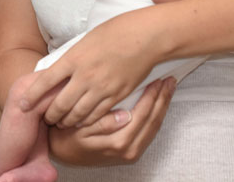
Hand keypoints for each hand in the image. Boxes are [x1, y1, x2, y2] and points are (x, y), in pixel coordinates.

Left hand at [20, 15, 159, 127]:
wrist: (145, 36)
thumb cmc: (116, 31)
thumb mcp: (86, 40)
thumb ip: (73, 57)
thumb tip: (60, 69)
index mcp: (74, 58)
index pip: (45, 81)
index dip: (31, 96)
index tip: (22, 104)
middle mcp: (84, 76)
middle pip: (59, 104)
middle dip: (49, 115)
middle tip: (45, 119)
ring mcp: (101, 88)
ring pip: (77, 114)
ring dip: (66, 121)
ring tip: (62, 123)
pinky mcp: (116, 96)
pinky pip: (96, 115)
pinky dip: (86, 121)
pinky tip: (82, 122)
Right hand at [48, 78, 175, 165]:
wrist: (63, 152)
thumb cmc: (69, 136)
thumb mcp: (81, 128)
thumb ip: (103, 123)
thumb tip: (125, 115)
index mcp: (118, 143)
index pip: (142, 115)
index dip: (152, 96)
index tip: (158, 79)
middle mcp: (129, 150)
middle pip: (153, 121)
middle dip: (162, 99)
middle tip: (170, 80)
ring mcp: (132, 153)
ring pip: (154, 127)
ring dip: (162, 106)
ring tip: (168, 88)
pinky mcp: (132, 151)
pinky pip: (150, 131)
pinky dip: (156, 115)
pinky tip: (158, 102)